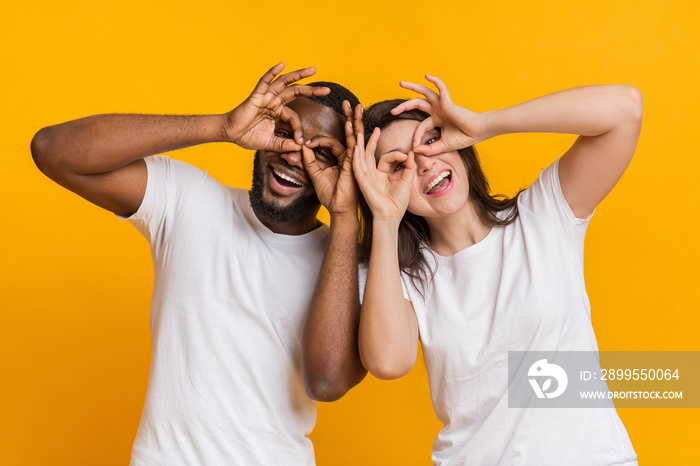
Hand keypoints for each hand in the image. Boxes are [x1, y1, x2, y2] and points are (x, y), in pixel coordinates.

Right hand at [222, 63, 329, 151]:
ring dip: (299, 75)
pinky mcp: (256, 96)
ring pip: (285, 83)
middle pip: (296, 92)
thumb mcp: (270, 143)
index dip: (299, 128)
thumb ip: (284, 144)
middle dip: (312, 90)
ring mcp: (266, 96)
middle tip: (326, 90)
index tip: (300, 142)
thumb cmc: (247, 136)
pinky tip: (282, 64)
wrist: (230, 134)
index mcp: (277, 111)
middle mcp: (273, 101)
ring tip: (313, 70)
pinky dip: (273, 72)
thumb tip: (299, 148)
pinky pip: (265, 81)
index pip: (294, 116)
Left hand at [302, 101, 362, 218]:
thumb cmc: (331, 195)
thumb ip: (309, 161)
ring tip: (356, 107)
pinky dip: (355, 137)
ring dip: (355, 121)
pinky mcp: (355, 166)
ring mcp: (355, 161)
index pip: (332, 142)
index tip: (306, 144)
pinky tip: (354, 126)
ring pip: (355, 137)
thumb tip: (303, 147)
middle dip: (349, 117)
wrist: (339, 209)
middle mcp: (350, 157)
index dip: (318, 141)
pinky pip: (355, 149)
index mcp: (342, 159)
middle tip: (347, 102)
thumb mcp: (316, 175)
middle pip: (350, 134)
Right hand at [352, 128, 416, 222]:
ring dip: (361, 145)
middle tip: (376, 129)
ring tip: (359, 133)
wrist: (391, 215)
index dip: (397, 155)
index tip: (407, 156)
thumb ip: (409, 166)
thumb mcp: (406, 180)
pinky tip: (356, 147)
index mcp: (382, 176)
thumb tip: (412, 152)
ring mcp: (366, 178)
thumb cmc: (398, 202)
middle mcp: (372, 175)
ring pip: (362, 158)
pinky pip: (357, 166)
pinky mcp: (362, 181)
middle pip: (370, 155)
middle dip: (372, 141)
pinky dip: (356, 156)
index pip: (386, 158)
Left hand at [391, 75, 486, 155]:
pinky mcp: (448, 102)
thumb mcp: (442, 146)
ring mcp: (442, 105)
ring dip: (413, 87)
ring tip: (401, 83)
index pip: (421, 126)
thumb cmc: (463, 138)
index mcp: (436, 120)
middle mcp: (437, 110)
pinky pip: (441, 88)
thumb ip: (428, 149)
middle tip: (392, 111)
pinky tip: (427, 75)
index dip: (416, 136)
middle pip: (417, 104)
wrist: (478, 133)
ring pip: (424, 93)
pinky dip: (435, 81)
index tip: (414, 147)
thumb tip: (414, 150)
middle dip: (404, 107)